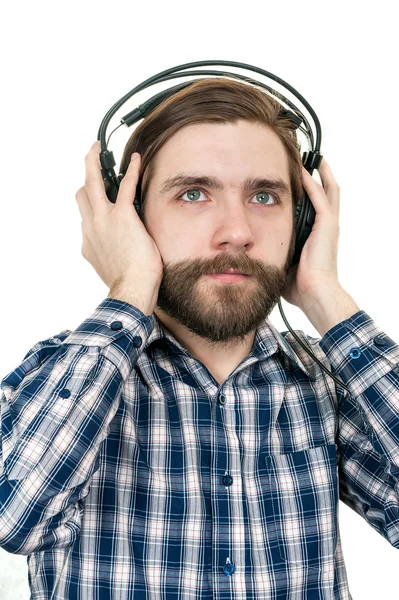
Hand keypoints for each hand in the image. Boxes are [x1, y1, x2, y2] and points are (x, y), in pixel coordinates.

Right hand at [75, 141, 163, 310]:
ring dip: (93, 164)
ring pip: (91, 183)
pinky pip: (126, 185)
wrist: (132, 289)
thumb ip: (108, 255)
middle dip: (84, 178)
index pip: (85, 217)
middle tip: (90, 162)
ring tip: (97, 150)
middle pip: (81, 195)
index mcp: (89, 242)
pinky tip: (138, 159)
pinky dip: (132, 170)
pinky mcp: (122, 216)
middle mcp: (91, 227)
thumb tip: (117, 253)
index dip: (92, 208)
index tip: (99, 202)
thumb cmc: (127, 284)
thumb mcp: (110, 269)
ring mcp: (104, 220)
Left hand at [282, 158, 340, 310]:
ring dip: (320, 173)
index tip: (297, 181)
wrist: (314, 293)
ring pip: (328, 190)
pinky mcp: (327, 225)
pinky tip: (304, 172)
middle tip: (311, 161)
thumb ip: (273, 252)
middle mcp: (326, 228)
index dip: (309, 192)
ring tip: (312, 158)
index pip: (315, 207)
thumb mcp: (282, 262)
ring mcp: (328, 225)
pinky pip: (321, 198)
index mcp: (317, 236)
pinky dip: (313, 183)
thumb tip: (251, 252)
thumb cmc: (299, 286)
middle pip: (326, 194)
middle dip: (319, 176)